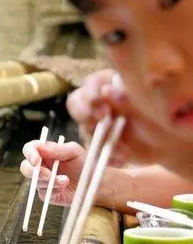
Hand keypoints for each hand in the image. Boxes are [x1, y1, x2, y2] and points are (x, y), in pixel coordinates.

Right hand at [20, 139, 85, 204]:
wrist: (95, 183)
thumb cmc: (85, 164)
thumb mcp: (74, 151)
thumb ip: (57, 149)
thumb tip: (39, 147)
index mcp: (46, 152)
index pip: (29, 149)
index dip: (29, 153)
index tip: (36, 159)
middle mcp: (42, 166)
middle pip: (25, 167)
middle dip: (34, 171)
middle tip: (48, 175)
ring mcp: (43, 181)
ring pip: (35, 181)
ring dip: (50, 181)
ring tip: (66, 180)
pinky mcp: (47, 194)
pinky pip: (43, 193)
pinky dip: (54, 190)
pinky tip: (64, 188)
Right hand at [67, 69, 192, 175]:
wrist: (166, 141)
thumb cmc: (158, 114)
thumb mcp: (145, 102)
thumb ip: (125, 95)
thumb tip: (106, 91)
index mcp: (108, 86)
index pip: (89, 84)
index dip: (90, 93)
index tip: (100, 102)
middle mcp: (98, 104)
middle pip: (77, 104)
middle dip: (85, 113)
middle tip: (101, 120)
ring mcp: (96, 125)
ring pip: (86, 131)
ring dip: (101, 140)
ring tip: (122, 149)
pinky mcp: (98, 145)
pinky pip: (94, 152)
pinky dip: (106, 156)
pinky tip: (121, 158)